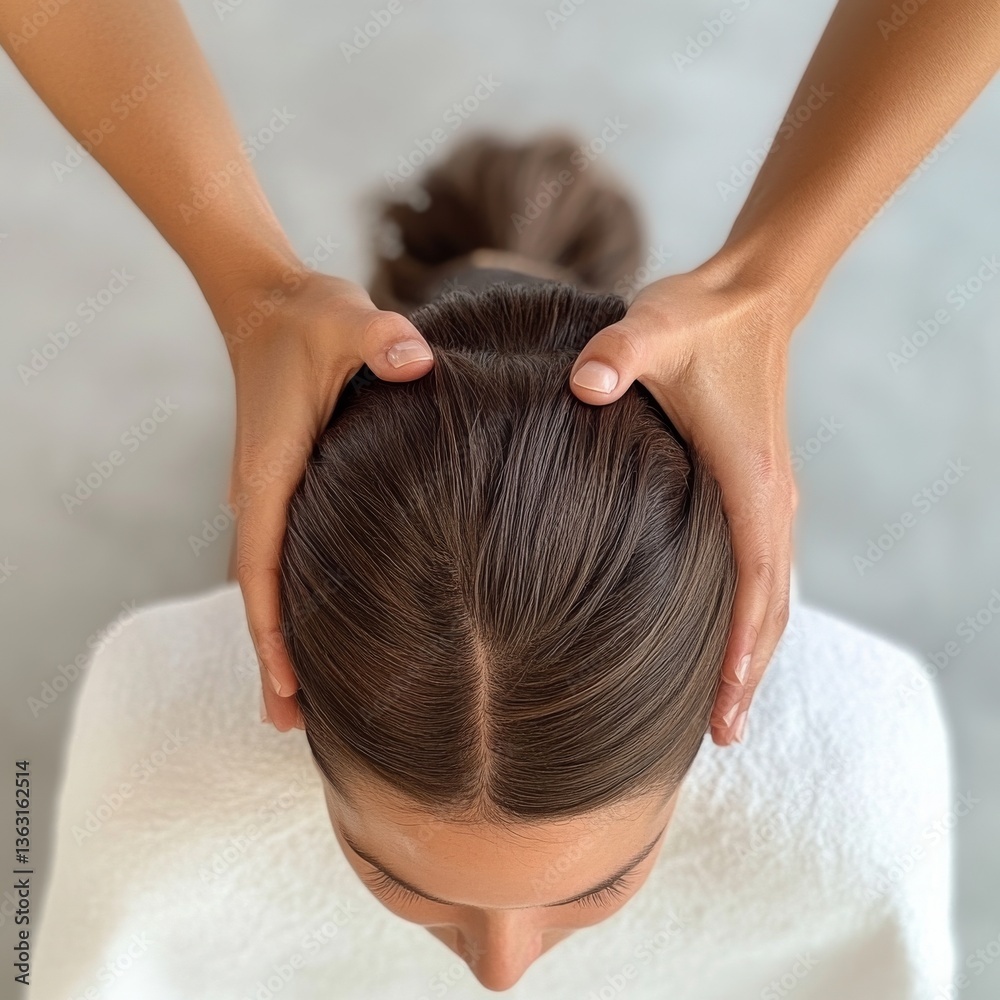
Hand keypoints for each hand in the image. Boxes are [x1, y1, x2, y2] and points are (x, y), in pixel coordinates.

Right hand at [212, 269, 434, 731]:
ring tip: (296, 708)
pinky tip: (316, 631)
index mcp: (271, 469)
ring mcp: (269, 492)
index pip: (263, 562)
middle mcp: (261, 490)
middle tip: (288, 728)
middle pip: (259, 590)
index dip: (273, 626)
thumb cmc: (309, 315)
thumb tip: (417, 361)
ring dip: (278, 638)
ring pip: (269, 580)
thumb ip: (381, 339)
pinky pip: (283, 557)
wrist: (269, 301)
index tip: (287, 683)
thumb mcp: (348, 317)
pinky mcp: (285, 486)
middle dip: (272, 655)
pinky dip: (291, 603)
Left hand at [567, 260, 806, 744]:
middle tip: (721, 736)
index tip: (725, 703)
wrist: (750, 295)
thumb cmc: (701, 318)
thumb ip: (618, 354)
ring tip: (726, 711)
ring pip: (770, 592)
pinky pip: (759, 569)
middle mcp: (769, 496)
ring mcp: (767, 495)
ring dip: (754, 651)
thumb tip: (583, 383)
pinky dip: (749, 616)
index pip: (756, 578)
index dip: (743, 645)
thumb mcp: (654, 328)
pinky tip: (722, 642)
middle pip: (772, 604)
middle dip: (751, 671)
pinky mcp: (754, 489)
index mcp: (748, 476)